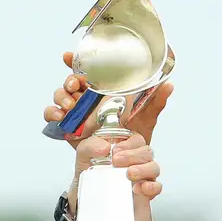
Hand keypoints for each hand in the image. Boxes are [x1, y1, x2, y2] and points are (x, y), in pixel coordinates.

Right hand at [45, 51, 173, 147]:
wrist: (122, 163)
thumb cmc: (132, 138)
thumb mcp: (145, 119)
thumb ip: (155, 102)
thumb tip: (169, 85)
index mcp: (103, 92)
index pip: (88, 71)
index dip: (75, 61)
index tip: (67, 57)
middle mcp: (87, 99)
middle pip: (71, 82)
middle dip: (69, 80)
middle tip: (75, 86)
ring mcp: (76, 112)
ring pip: (60, 95)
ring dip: (61, 96)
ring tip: (69, 105)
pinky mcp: (68, 127)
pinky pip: (53, 115)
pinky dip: (52, 113)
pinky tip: (59, 117)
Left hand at [68, 132, 160, 214]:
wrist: (86, 195)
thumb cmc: (90, 172)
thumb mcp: (84, 155)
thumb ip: (90, 146)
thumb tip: (103, 147)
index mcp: (126, 147)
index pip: (137, 139)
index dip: (129, 144)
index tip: (115, 150)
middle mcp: (137, 160)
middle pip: (147, 152)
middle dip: (133, 156)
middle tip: (117, 161)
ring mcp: (143, 175)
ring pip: (154, 168)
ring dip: (143, 170)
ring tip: (129, 174)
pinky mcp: (145, 192)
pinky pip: (156, 187)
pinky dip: (151, 187)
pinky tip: (139, 188)